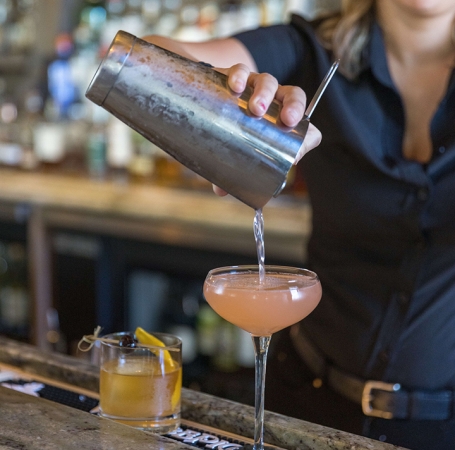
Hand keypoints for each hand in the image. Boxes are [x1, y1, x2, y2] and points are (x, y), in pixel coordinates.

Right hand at [213, 64, 321, 195]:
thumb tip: (221, 192)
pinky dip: (239, 76)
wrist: (206, 101)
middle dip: (293, 107)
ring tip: (255, 109)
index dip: (306, 136)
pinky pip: (240, 71)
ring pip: (268, 81)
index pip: (304, 124)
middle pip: (293, 96)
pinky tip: (234, 87)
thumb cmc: (229, 132)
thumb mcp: (236, 151)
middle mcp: (272, 101)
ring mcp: (253, 86)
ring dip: (265, 94)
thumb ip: (232, 170)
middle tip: (285, 121)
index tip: (296, 152)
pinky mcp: (233, 76)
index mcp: (280, 120)